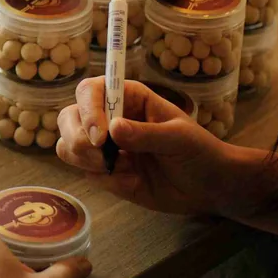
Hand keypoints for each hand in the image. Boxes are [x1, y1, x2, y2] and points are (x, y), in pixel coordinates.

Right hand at [55, 77, 234, 215]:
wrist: (209, 186)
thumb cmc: (199, 151)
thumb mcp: (179, 138)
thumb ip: (146, 134)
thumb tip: (112, 129)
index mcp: (127, 98)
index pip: (90, 91)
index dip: (88, 109)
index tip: (100, 136)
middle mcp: (109, 118)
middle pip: (68, 117)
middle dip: (77, 138)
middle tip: (100, 157)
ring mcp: (104, 147)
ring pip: (68, 146)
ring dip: (87, 160)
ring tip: (123, 168)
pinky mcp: (105, 172)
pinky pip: (87, 174)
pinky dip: (107, 181)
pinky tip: (133, 182)